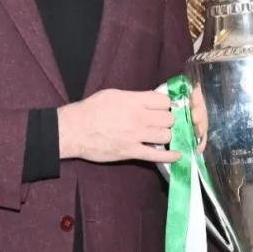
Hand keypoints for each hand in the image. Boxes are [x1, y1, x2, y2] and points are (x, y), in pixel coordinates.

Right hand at [56, 89, 179, 163]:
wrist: (74, 130)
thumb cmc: (91, 109)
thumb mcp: (113, 95)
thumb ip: (135, 97)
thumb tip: (151, 101)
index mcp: (134, 101)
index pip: (164, 101)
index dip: (166, 105)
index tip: (163, 108)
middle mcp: (138, 118)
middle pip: (168, 119)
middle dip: (167, 120)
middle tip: (161, 122)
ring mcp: (136, 136)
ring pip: (166, 135)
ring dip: (165, 135)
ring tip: (159, 135)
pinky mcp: (132, 152)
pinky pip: (157, 156)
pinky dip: (170, 156)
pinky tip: (178, 155)